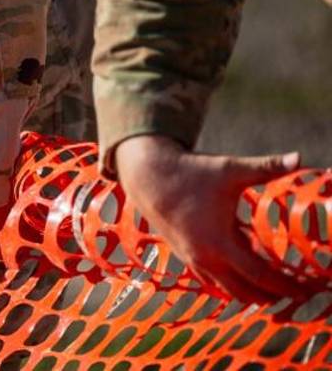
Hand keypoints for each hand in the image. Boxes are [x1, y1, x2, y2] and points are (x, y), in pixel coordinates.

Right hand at [115, 135, 307, 303]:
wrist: (148, 177)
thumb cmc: (192, 172)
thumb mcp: (231, 169)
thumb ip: (266, 167)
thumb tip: (300, 158)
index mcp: (220, 242)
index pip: (260, 276)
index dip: (286, 286)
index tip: (305, 291)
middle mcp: (205, 257)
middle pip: (244, 292)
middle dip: (270, 296)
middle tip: (294, 294)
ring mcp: (193, 259)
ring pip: (226, 289)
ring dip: (250, 291)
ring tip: (271, 289)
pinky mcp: (184, 254)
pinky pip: (211, 279)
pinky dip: (230, 280)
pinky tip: (241, 269)